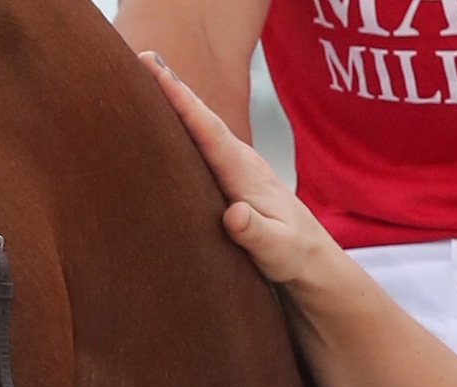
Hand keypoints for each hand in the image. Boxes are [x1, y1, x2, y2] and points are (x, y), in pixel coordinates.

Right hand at [143, 56, 332, 292]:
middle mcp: (239, 162)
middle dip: (172, 89)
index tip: (157, 70)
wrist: (314, 261)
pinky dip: (183, 126)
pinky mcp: (231, 178)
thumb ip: (257, 234)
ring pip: (201, 130)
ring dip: (175, 102)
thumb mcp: (278, 252)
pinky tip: (164, 117)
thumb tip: (234, 215)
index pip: (208, 131)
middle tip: (141, 55)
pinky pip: (202, 146)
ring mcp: (235, 168)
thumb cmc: (295, 258)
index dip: (182, 101)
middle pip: (201, 119)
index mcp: (245, 174)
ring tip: (146, 73)